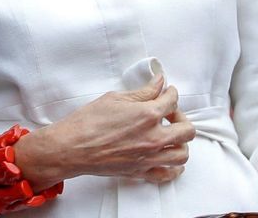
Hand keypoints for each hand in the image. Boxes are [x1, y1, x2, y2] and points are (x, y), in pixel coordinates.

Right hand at [17, 75, 194, 187]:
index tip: (168, 91)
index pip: (172, 101)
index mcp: (148, 114)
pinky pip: (167, 174)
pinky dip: (173, 168)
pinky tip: (170, 159)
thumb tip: (158, 83)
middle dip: (181, 117)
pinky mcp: (141, 171)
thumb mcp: (115, 99)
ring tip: (171, 136)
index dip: (171, 93)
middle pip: (186, 129)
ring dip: (181, 143)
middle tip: (170, 113)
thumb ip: (142, 92)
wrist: (72, 147)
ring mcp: (149, 157)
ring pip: (182, 154)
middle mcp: (153, 137)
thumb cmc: (88, 122)